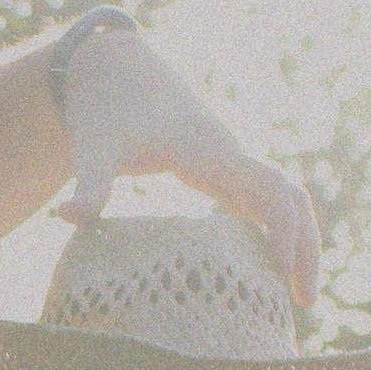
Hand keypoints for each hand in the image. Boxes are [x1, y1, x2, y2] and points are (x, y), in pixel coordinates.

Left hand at [56, 25, 321, 305]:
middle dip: (305, 244)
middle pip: (290, 196)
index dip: (283, 228)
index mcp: (207, 151)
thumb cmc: (102, 109)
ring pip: (284, 196)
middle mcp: (228, 153)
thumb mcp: (91, 147)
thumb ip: (87, 185)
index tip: (281, 272)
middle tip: (305, 302)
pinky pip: (262, 198)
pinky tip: (266, 270)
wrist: (110, 66)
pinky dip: (275, 230)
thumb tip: (65, 217)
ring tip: (296, 293)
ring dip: (298, 239)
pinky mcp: (220, 165)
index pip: (268, 187)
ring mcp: (228, 158)